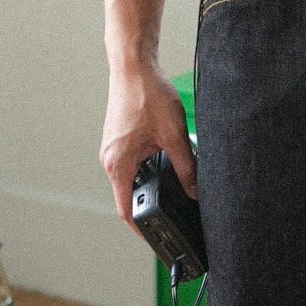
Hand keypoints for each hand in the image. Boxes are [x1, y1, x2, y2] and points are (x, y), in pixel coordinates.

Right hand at [99, 57, 197, 227]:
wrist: (134, 64)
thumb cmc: (147, 94)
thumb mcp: (174, 135)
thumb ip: (186, 167)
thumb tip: (196, 191)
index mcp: (119, 164)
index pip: (127, 211)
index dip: (142, 229)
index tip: (157, 241)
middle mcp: (110, 159)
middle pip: (129, 194)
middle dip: (151, 204)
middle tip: (172, 212)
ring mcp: (113, 148)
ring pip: (131, 177)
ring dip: (149, 182)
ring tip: (172, 183)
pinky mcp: (118, 138)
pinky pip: (131, 162)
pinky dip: (146, 166)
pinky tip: (163, 159)